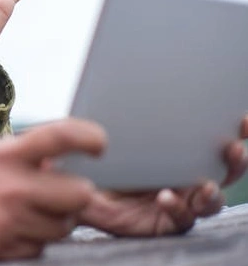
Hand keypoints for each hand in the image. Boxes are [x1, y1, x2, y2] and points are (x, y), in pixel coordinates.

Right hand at [0, 118, 105, 262]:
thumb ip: (17, 153)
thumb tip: (55, 160)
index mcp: (4, 156)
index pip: (60, 137)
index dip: (89, 136)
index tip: (99, 144)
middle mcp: (11, 189)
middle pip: (79, 194)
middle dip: (77, 193)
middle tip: (64, 192)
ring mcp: (9, 223)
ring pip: (63, 226)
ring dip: (56, 219)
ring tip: (33, 210)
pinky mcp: (4, 250)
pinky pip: (41, 248)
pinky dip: (34, 239)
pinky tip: (15, 228)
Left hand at [79, 114, 247, 235]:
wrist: (77, 191)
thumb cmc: (99, 160)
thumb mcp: (107, 134)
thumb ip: (118, 116)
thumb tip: (120, 87)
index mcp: (180, 152)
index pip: (213, 139)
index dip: (233, 130)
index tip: (241, 118)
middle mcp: (187, 177)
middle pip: (224, 171)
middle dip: (235, 160)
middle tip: (233, 149)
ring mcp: (181, 201)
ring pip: (211, 200)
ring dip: (211, 192)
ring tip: (205, 186)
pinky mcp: (167, 222)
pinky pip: (182, 218)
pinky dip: (177, 208)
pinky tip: (166, 198)